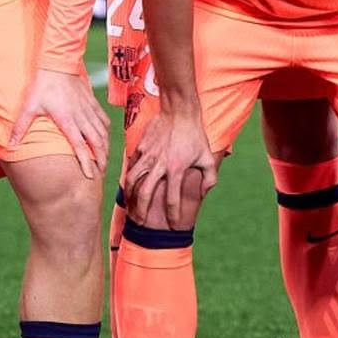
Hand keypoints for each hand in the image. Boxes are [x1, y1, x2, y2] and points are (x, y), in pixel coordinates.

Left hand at [10, 66, 106, 179]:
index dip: (86, 162)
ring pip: (103, 133)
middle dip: (101, 160)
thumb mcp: (29, 106)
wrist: (58, 63)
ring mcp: (89, 110)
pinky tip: (105, 139)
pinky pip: (104, 121)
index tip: (90, 176)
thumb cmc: (42, 86)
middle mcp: (82, 117)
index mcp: (68, 121)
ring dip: (106, 149)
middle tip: (100, 175)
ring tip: (104, 162)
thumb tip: (10, 146)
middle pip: (97, 143)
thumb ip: (20, 127)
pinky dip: (106, 133)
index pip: (80, 146)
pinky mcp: (93, 103)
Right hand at [122, 106, 216, 229]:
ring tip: (130, 209)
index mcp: (176, 169)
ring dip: (129, 198)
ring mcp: (147, 156)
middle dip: (141, 212)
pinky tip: (128, 188)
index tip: (173, 227)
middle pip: (145, 194)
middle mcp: (159, 165)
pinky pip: (130, 167)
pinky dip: (128, 180)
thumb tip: (204, 193)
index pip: (173, 200)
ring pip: (132, 181)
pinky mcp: (140, 148)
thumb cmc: (195, 135)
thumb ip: (209, 178)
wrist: (178, 110)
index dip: (173, 216)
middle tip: (140, 223)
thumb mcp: (207, 157)